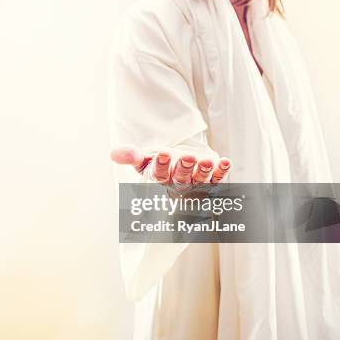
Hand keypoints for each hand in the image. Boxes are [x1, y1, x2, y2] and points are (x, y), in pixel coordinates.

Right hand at [110, 146, 230, 184]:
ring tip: (207, 162)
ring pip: (200, 180)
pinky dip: (222, 172)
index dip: (161, 166)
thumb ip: (131, 156)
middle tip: (187, 157)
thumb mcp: (143, 159)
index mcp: (159, 180)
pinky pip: (217, 179)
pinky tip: (226, 162)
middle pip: (180, 179)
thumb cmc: (159, 165)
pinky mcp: (210, 183)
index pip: (159, 175)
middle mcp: (177, 185)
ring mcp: (195, 185)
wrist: (178, 169)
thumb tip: (113, 154)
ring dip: (204, 172)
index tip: (163, 154)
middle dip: (184, 168)